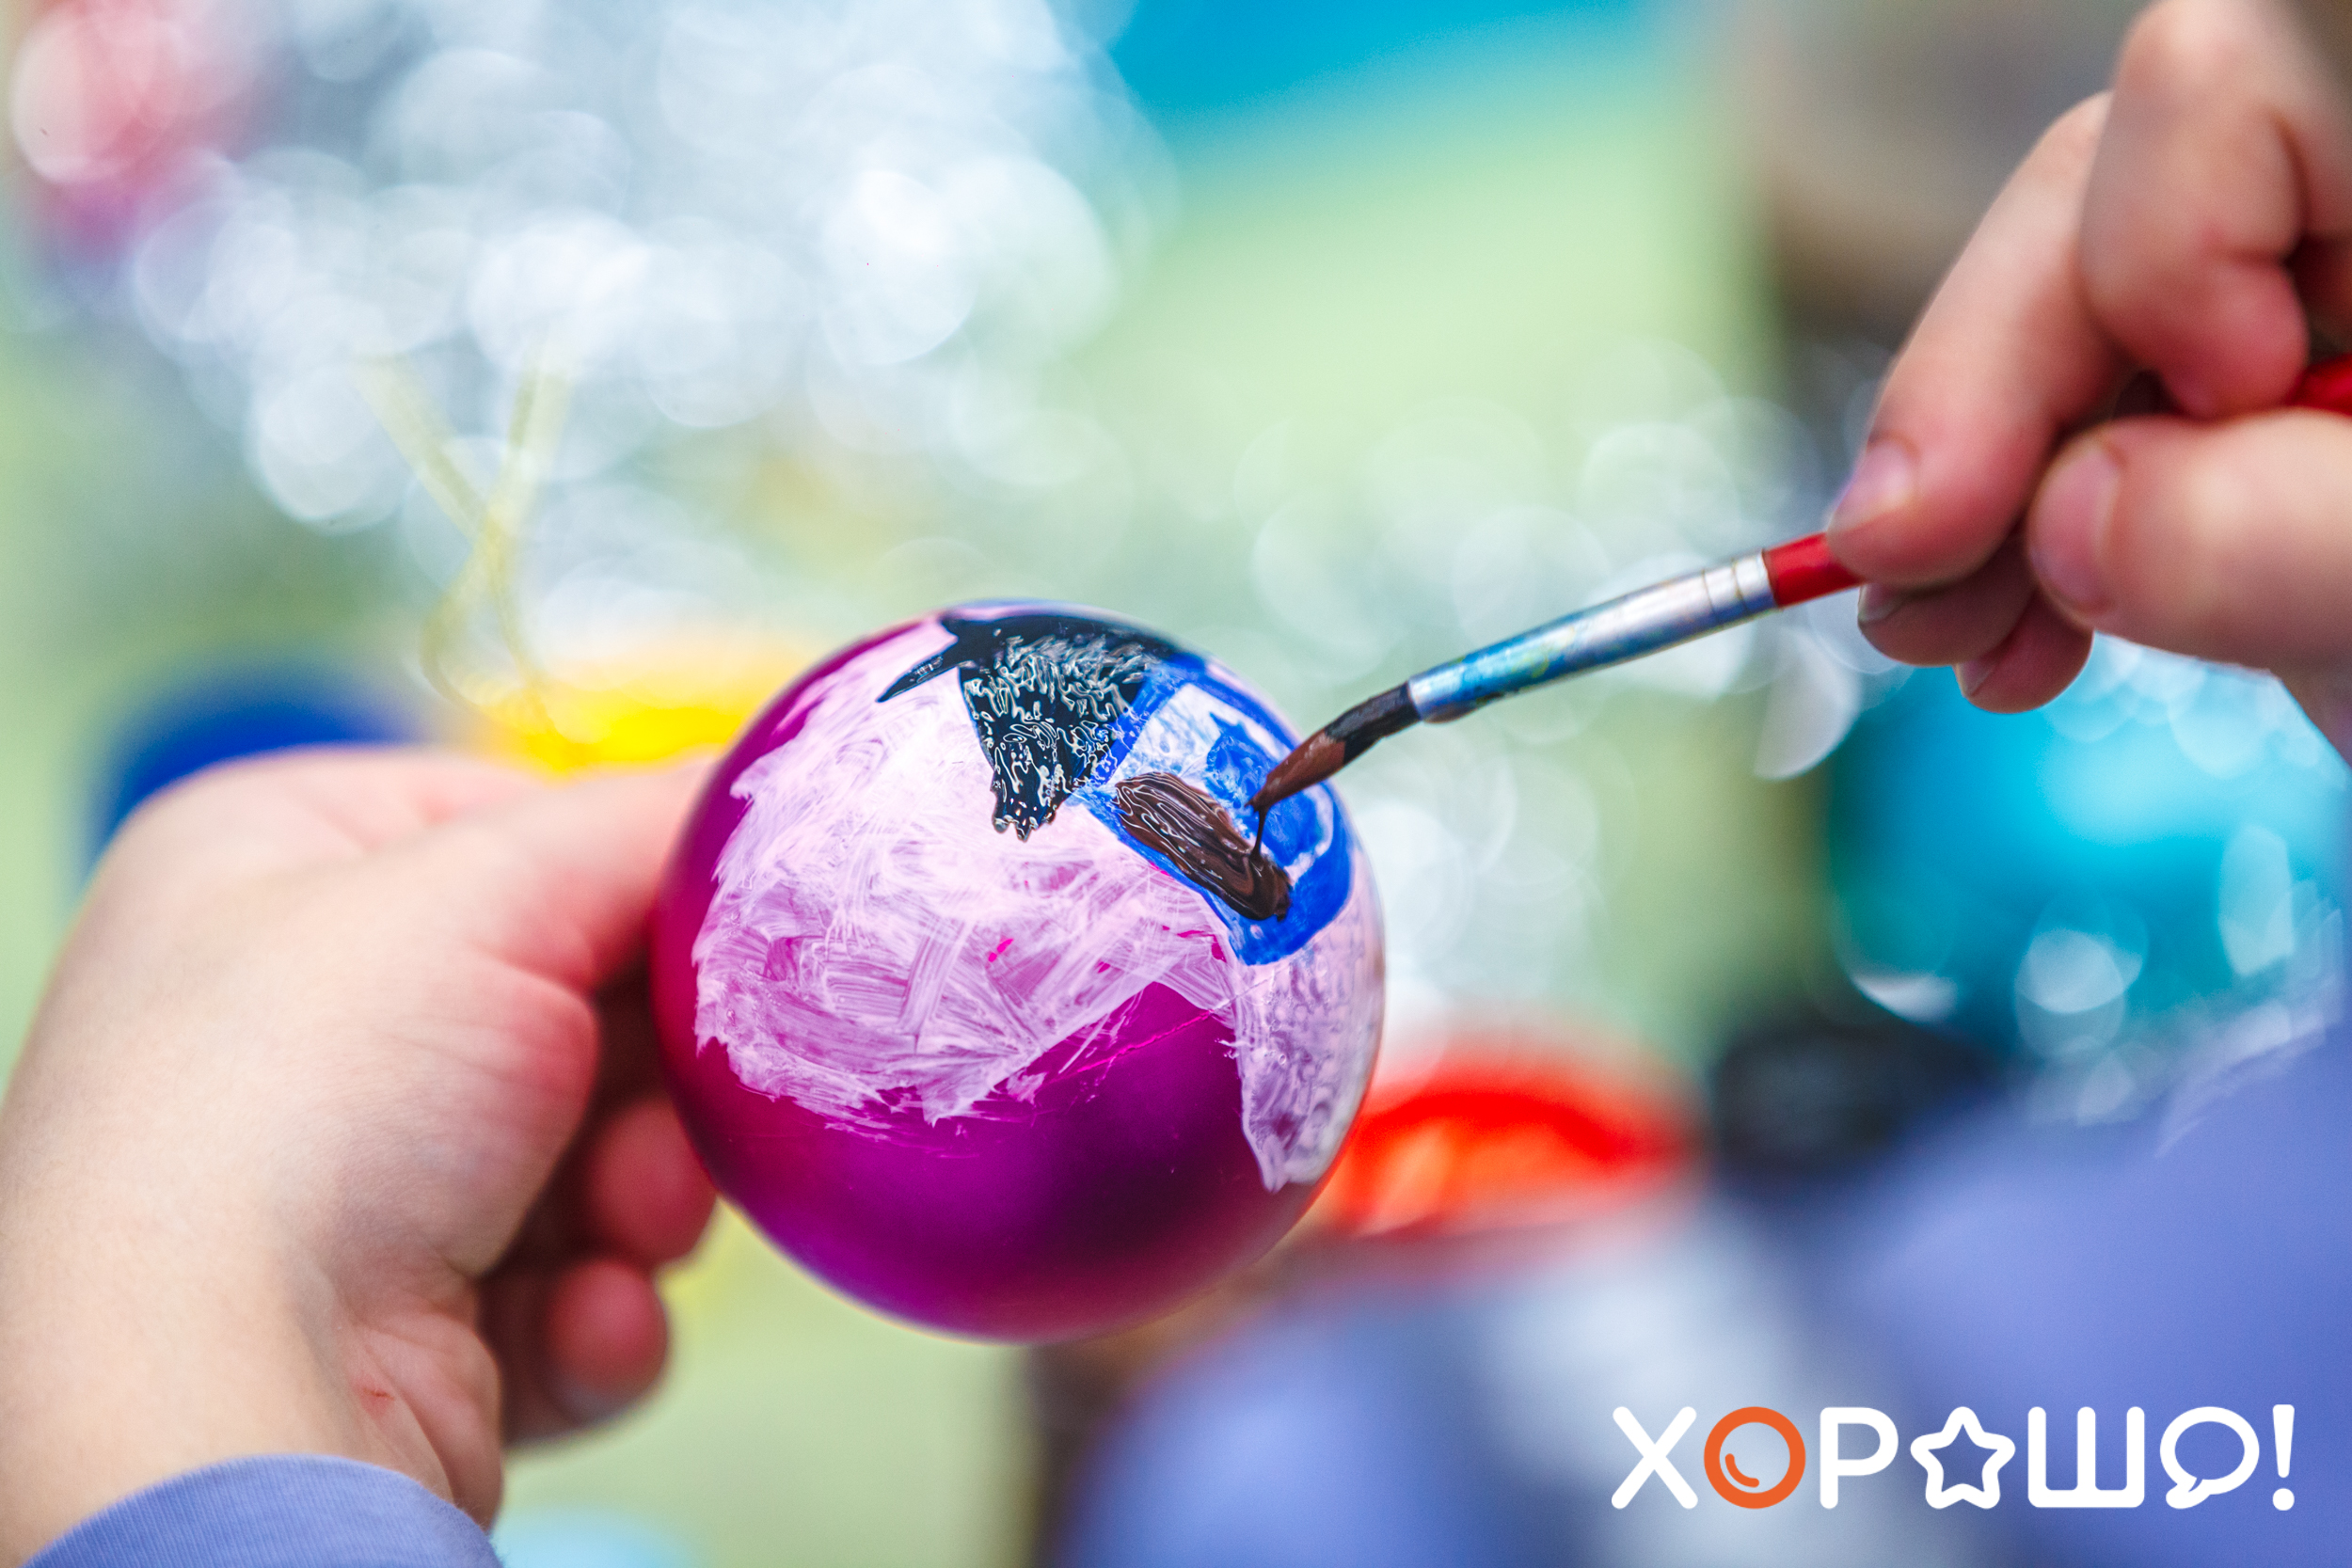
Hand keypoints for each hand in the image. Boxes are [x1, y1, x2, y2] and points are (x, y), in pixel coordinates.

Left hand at [0, 749, 716, 1561]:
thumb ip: (650, 825)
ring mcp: (346, 1185)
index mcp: (271, 864)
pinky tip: (577, 1320)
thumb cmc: (299, 1109)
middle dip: (659, 1071)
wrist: (214, 1402)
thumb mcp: (492, 892)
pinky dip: (601, 1309)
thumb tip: (763, 800)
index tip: (720, 926)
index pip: (514, 826)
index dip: (632, 876)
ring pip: (599, 1156)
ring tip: (623, 1228)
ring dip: (646, 1194)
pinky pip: (571, 1291)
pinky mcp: (403, 1332)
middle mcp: (297, 1021)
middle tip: (688, 1100)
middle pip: (580, 1003)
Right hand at [1825, 0, 2351, 758]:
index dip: (2162, 243)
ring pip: (2064, 312)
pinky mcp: (2249, 389)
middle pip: (2109, 192)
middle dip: (1988, 397)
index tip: (2165, 428)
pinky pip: (2083, 411)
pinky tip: (2014, 640)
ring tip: (1952, 643)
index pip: (2246, 77)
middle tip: (1902, 577)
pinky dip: (2022, 534)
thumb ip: (2293, 540)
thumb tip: (2066, 517)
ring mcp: (2306, 289)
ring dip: (1978, 492)